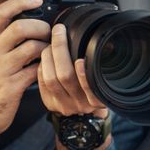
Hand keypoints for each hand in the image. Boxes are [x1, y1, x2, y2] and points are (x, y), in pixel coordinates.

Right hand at [0, 0, 50, 149]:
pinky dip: (45, 68)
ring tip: (51, 53)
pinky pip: (35, 71)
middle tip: (50, 34)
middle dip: (42, 27)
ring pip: (31, 48)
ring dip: (47, 49)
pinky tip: (47, 70)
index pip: (2, 12)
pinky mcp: (11, 86)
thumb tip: (36, 24)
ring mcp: (1, 68)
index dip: (21, 2)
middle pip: (20, 27)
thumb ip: (10, 41)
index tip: (38, 0)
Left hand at [38, 24, 110, 149]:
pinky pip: (42, 83)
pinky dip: (42, 66)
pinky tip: (45, 56)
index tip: (81, 59)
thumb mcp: (104, 82)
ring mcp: (63, 105)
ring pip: (50, 78)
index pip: (90, 87)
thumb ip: (101, 67)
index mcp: (97, 100)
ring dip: (48, 56)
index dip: (83, 74)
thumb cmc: (96, 91)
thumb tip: (107, 42)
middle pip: (65, 76)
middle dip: (60, 49)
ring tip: (50, 41)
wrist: (84, 118)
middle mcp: (80, 105)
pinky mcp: (50, 104)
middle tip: (59, 31)